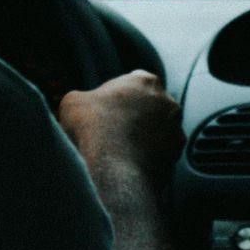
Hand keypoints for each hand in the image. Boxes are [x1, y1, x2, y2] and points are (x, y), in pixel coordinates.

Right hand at [57, 70, 183, 183]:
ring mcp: (176, 126)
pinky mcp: (178, 151)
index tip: (103, 110)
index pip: (132, 82)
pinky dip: (150, 154)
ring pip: (158, 127)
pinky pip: (162, 150)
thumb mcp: (72, 103)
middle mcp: (167, 100)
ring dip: (144, 134)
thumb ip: (82, 98)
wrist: (116, 168)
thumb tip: (83, 106)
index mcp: (144, 81)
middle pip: (147, 104)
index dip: (115, 96)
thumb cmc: (94, 128)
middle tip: (112, 130)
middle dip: (133, 115)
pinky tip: (133, 162)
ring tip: (121, 149)